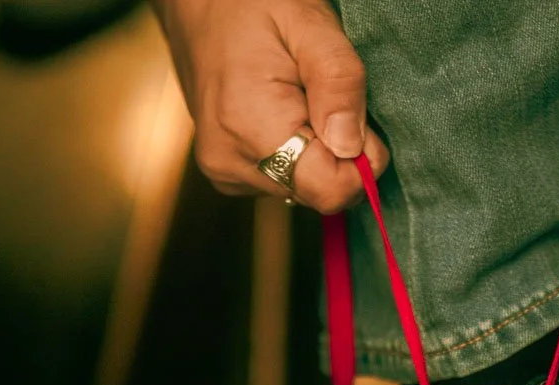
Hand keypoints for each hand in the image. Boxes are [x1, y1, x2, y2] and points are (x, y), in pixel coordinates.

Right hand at [150, 0, 389, 211]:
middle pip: (318, 193)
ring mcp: (224, 171)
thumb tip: (352, 148)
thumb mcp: (310, 25)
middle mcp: (231, 162)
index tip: (361, 124)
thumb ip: (339, 83)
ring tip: (299, 99)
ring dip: (317, 152)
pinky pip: (283, 179)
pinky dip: (297, 154)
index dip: (361, 164)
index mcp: (250, 128)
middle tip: (325, 100)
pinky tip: (284, 113)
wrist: (198, 3)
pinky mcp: (226, 172)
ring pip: (303, 188)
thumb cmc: (253, 4)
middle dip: (339, 153)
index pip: (329, 191)